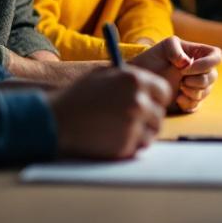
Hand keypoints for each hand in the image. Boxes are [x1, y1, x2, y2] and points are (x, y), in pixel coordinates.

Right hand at [47, 66, 169, 158]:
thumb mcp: (102, 75)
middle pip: (159, 114)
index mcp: (134, 80)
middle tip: (132, 119)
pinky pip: (138, 147)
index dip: (156, 98)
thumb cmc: (78, 96)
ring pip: (152, 133)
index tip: (150, 103)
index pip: (164, 91)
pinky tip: (111, 138)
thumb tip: (146, 82)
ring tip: (118, 128)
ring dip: (141, 133)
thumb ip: (127, 77)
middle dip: (148, 118)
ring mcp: (134, 125)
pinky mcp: (126, 145)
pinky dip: (129, 145)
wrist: (57, 120)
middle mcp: (138, 101)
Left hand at [131, 36, 221, 112]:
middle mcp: (201, 70)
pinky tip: (177, 98)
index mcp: (199, 53)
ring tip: (178, 87)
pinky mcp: (190, 99)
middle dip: (197, 81)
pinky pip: (197, 104)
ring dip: (193, 92)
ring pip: (207, 91)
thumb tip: (186, 62)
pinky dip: (189, 102)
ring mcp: (197, 85)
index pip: (216, 57)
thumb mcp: (163, 47)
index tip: (186, 69)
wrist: (143, 76)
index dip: (206, 64)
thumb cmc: (154, 58)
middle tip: (181, 80)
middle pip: (213, 76)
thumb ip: (174, 48)